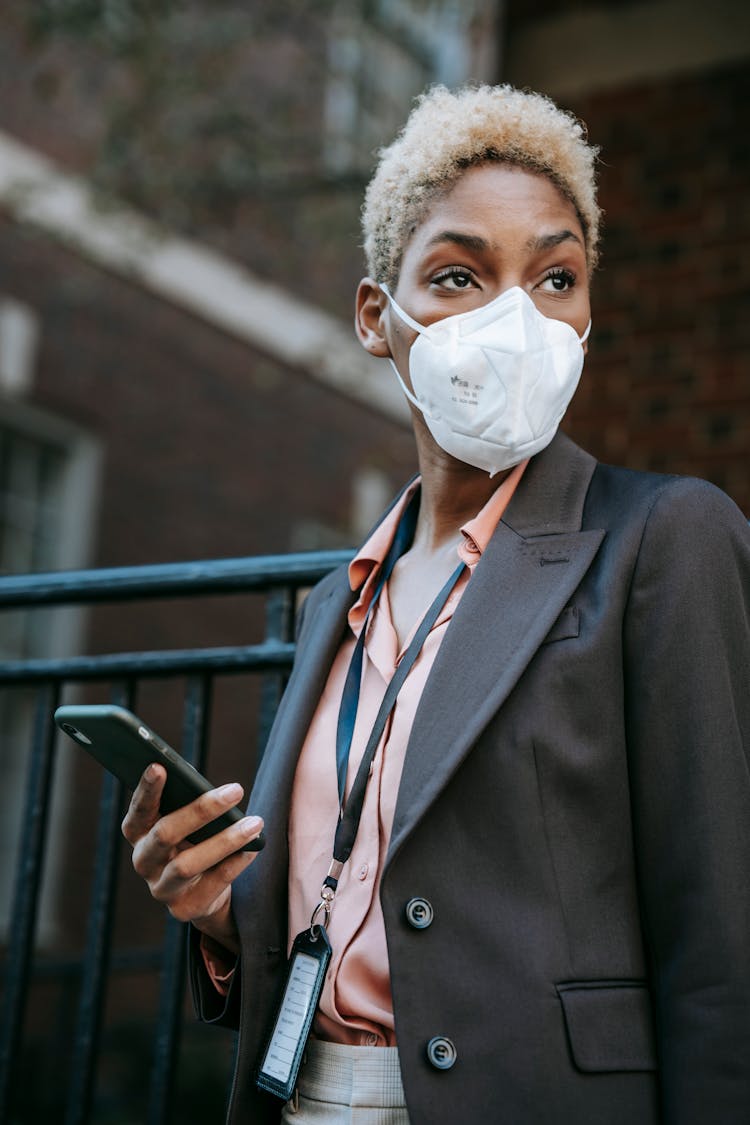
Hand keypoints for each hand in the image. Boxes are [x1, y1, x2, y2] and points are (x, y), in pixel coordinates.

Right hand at [121, 763, 262, 954]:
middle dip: (201, 810)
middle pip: (165, 834)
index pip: (138, 811)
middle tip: (236, 790)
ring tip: (255, 823)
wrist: (205, 893)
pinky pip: (213, 883)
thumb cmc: (196, 841)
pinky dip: (236, 862)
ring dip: (225, 840)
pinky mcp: (184, 909)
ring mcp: (161, 888)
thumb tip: (219, 791)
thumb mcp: (188, 823)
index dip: (146, 790)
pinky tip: (254, 847)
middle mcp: (144, 862)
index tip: (159, 766)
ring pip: (188, 864)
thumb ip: (189, 806)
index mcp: (139, 834)